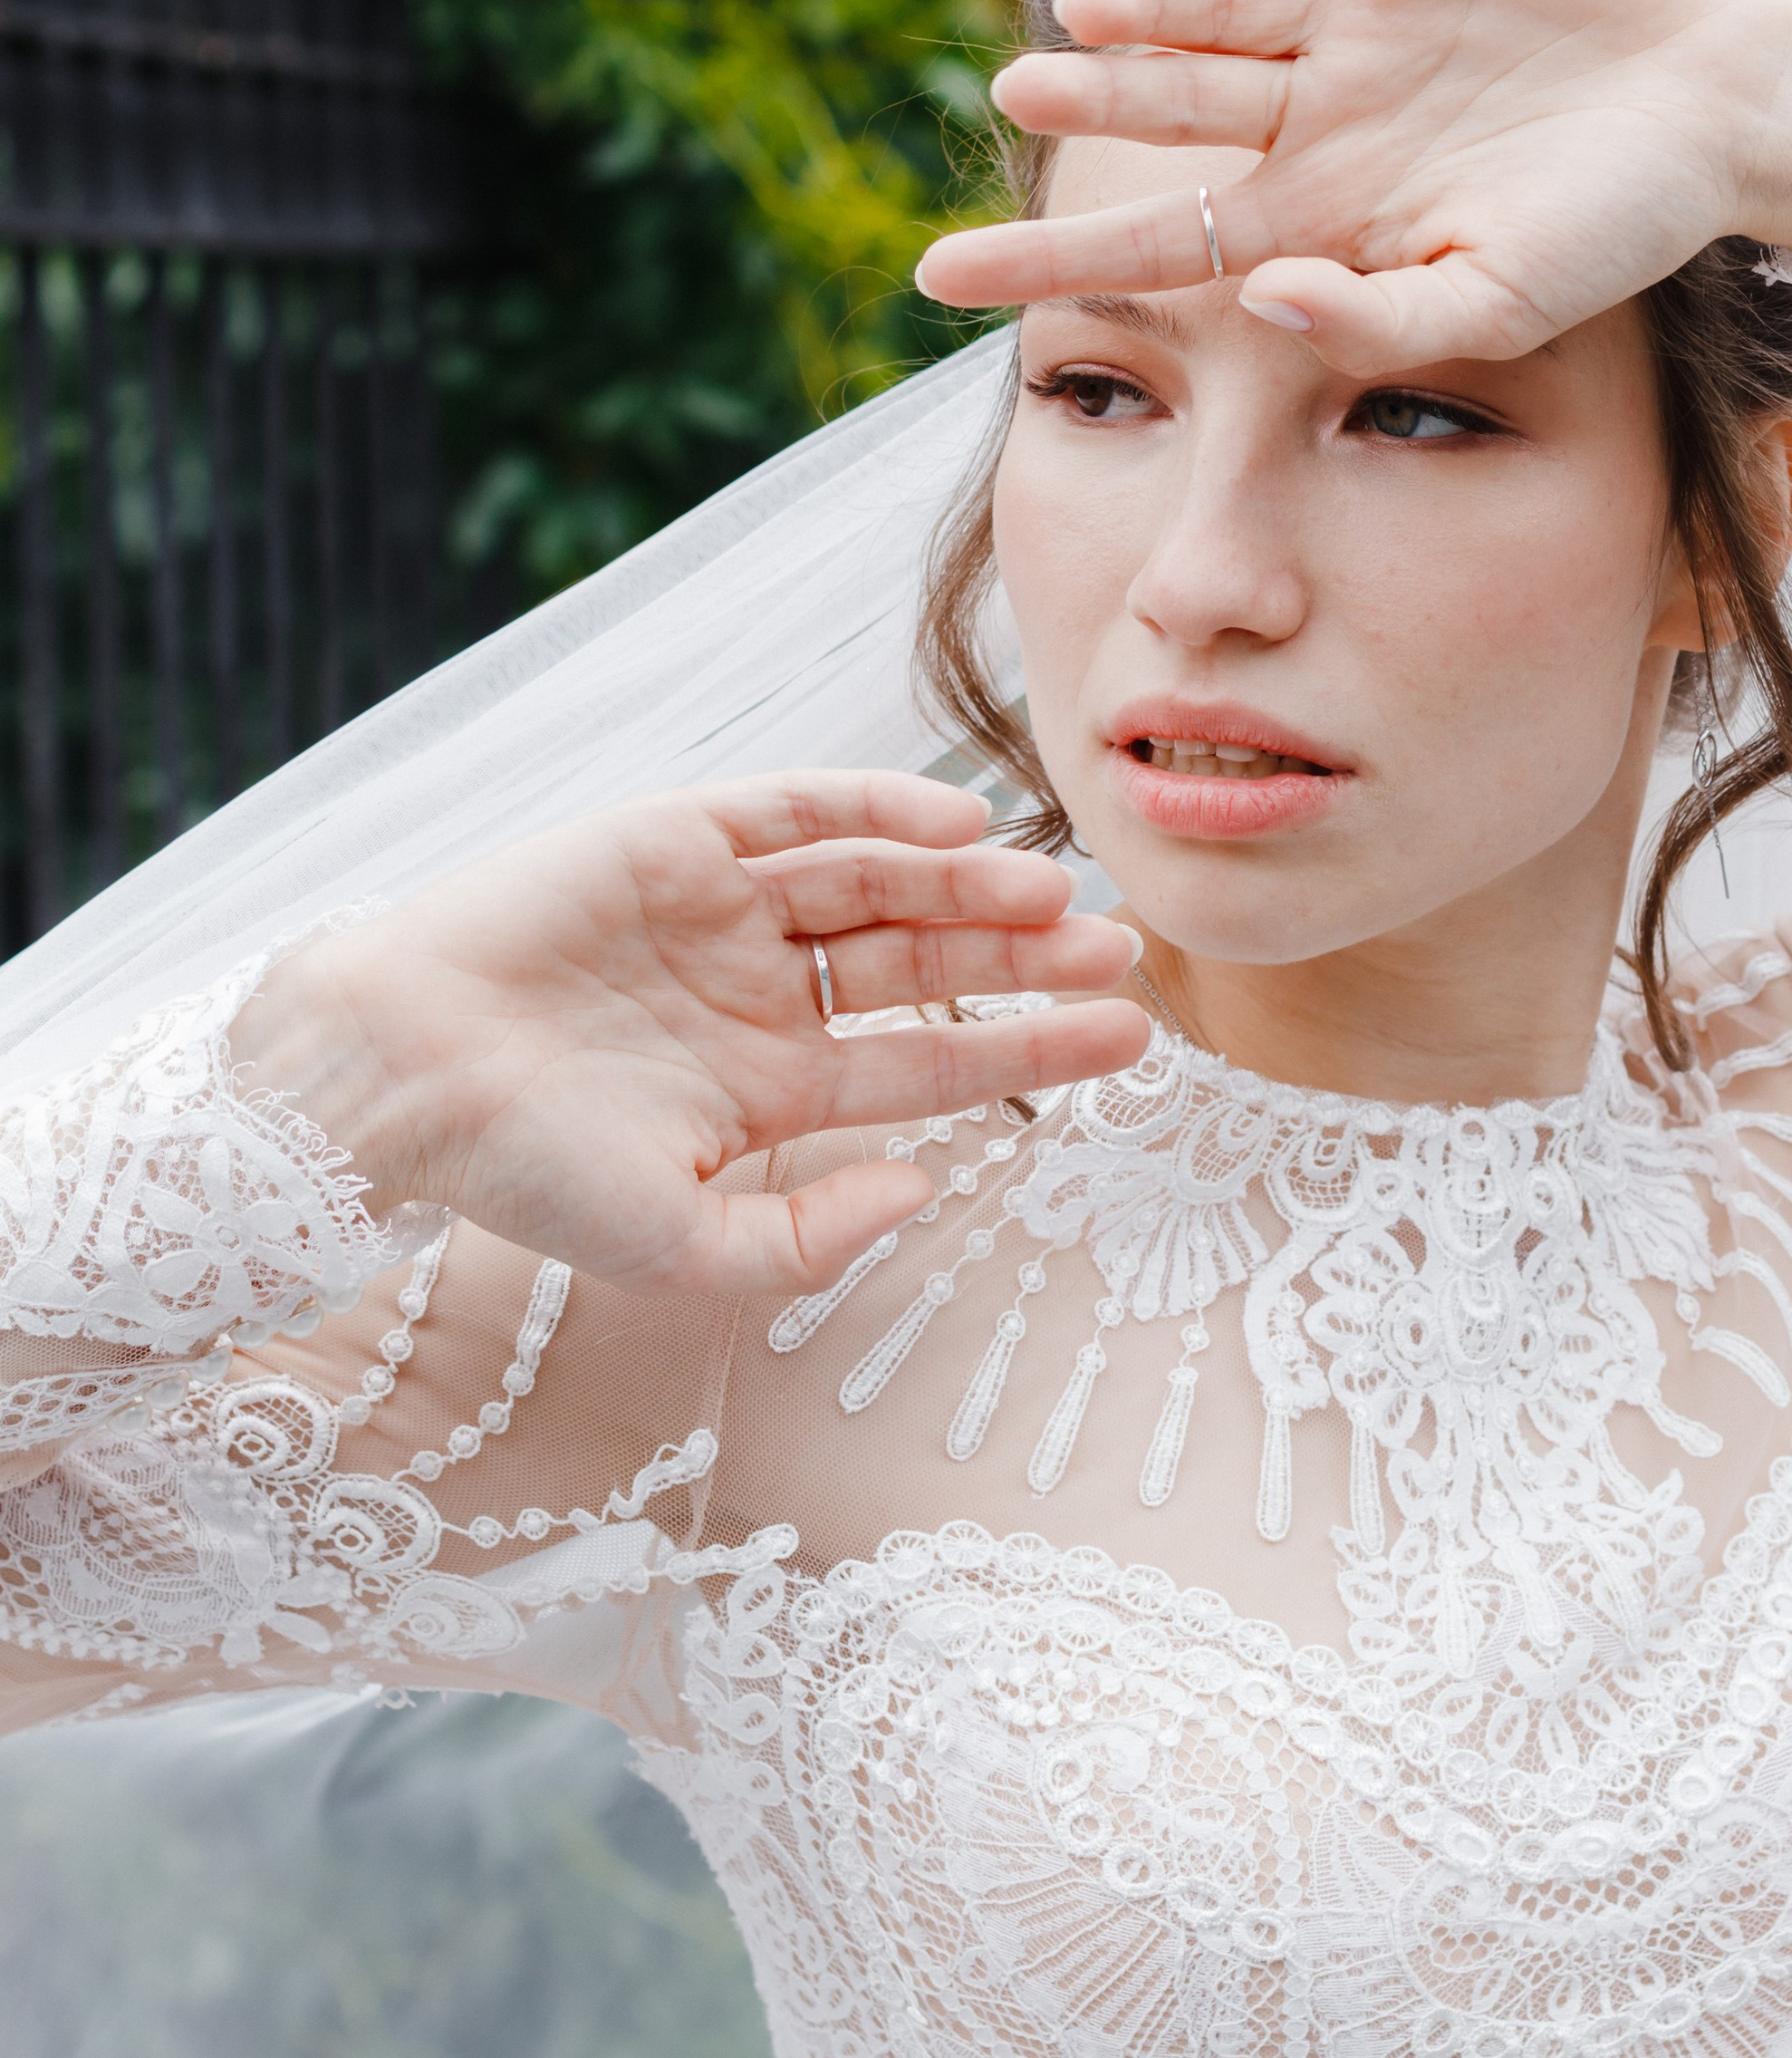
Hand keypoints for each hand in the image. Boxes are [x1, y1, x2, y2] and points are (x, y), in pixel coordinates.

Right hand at [231, 772, 1147, 1301]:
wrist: (394, 1080)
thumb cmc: (523, 1175)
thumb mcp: (681, 1247)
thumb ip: (808, 1238)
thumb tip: (925, 1190)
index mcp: (768, 1087)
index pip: (930, 1058)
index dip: (1031, 1048)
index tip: (1131, 1040)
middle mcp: (759, 991)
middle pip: (925, 962)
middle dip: (1026, 961)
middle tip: (1126, 954)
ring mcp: (721, 909)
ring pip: (879, 882)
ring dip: (972, 888)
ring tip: (1061, 896)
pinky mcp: (678, 837)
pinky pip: (799, 812)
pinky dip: (881, 810)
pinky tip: (961, 830)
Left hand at [918, 0, 1791, 369]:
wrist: (1737, 112)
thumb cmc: (1625, 229)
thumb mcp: (1503, 300)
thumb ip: (1379, 317)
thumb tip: (1259, 302)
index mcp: (1331, 213)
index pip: (1158, 243)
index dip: (1045, 256)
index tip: (928, 275)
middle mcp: (1329, 114)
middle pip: (1174, 109)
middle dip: (1090, 105)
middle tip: (1007, 90)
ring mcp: (1368, 21)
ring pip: (1224, 8)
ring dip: (1146, 9)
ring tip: (1067, 15)